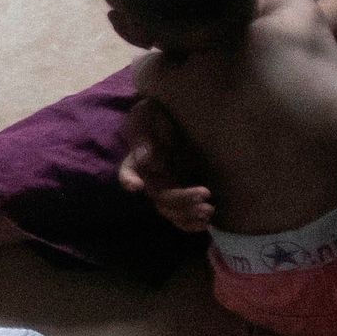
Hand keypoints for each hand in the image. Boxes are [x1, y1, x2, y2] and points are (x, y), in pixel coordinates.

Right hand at [115, 99, 215, 232]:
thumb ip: (144, 135)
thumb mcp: (148, 115)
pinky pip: (182, 215)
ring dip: (188, 215)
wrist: (182, 116)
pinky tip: (206, 222)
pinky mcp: (182, 194)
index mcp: (137, 160)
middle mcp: (149, 179)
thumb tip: (147, 160)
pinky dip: (191, 223)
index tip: (136, 186)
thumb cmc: (159, 112)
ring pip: (170, 211)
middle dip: (180, 200)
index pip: (128, 172)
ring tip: (208, 210)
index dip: (129, 180)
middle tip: (204, 194)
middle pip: (158, 196)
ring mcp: (166, 188)